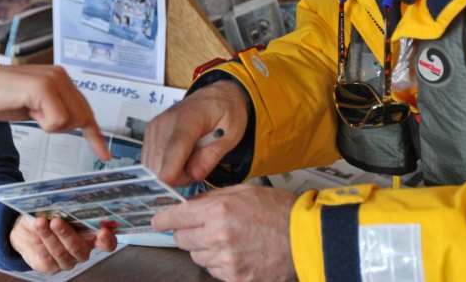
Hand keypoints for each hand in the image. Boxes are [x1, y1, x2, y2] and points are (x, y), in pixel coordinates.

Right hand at [0, 63, 109, 160]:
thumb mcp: (33, 105)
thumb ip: (53, 108)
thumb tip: (70, 122)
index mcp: (60, 78)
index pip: (85, 109)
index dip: (95, 134)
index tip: (104, 155)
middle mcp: (61, 76)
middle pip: (81, 118)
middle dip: (60, 127)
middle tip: (32, 114)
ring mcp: (54, 80)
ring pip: (70, 121)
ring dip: (48, 124)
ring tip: (27, 108)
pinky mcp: (44, 88)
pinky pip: (57, 121)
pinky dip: (42, 123)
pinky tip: (26, 108)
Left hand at [9, 214, 116, 272]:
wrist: (27, 229)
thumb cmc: (48, 215)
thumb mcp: (57, 207)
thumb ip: (65, 206)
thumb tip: (64, 197)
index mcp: (90, 236)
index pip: (106, 243)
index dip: (107, 240)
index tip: (103, 230)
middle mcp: (81, 251)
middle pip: (79, 249)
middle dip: (67, 235)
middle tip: (56, 221)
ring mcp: (67, 261)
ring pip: (61, 253)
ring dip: (49, 237)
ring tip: (40, 223)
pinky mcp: (51, 267)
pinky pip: (47, 258)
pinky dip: (40, 244)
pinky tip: (35, 233)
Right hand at [142, 79, 249, 186]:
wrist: (214, 97)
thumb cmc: (225, 114)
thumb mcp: (230, 135)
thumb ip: (211, 156)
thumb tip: (193, 175)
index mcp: (189, 117)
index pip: (175, 146)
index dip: (169, 168)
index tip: (167, 187)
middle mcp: (166, 121)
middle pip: (160, 159)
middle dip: (177, 177)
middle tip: (198, 169)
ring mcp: (154, 127)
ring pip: (152, 163)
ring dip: (171, 173)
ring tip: (191, 161)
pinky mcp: (150, 134)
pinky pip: (151, 161)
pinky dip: (164, 167)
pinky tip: (180, 160)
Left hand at [152, 185, 296, 281]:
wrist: (307, 237)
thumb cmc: (279, 211)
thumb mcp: (242, 192)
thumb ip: (212, 198)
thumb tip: (189, 205)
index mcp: (218, 211)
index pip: (176, 217)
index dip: (164, 219)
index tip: (159, 220)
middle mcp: (218, 237)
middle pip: (182, 240)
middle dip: (187, 233)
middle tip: (202, 228)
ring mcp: (227, 260)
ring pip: (197, 257)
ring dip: (205, 249)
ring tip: (228, 240)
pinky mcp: (237, 278)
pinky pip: (214, 271)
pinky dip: (220, 263)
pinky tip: (237, 253)